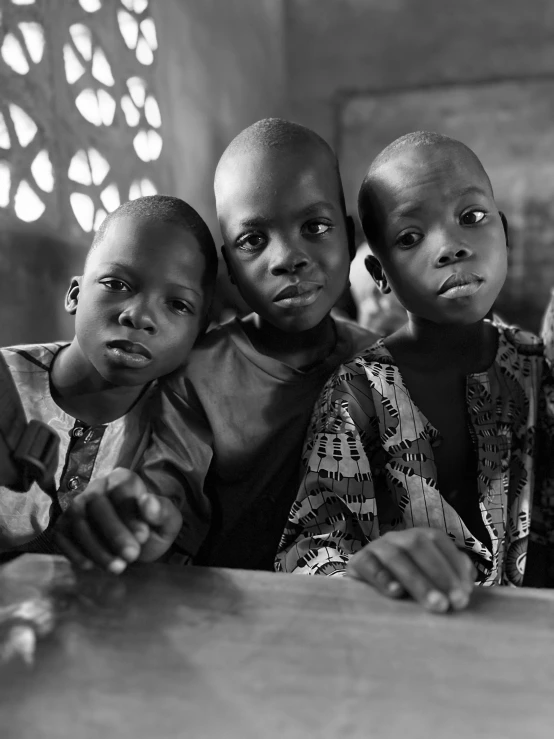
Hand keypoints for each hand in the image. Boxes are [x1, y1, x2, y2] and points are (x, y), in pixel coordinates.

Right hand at [53, 468, 181, 573]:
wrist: (135, 545)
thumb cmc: (151, 529)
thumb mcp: (167, 522)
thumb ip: (162, 511)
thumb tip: (148, 502)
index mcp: (123, 479)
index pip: (121, 490)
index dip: (130, 514)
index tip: (143, 537)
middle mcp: (96, 488)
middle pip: (96, 504)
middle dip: (113, 533)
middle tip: (131, 556)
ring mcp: (77, 506)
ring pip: (78, 520)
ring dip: (96, 547)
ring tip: (117, 567)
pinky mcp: (64, 526)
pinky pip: (61, 535)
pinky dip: (73, 551)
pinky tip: (90, 566)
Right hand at [347, 528, 475, 612]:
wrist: (366, 594)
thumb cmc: (408, 587)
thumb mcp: (431, 581)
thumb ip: (451, 575)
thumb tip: (468, 578)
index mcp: (418, 537)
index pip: (437, 540)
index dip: (453, 564)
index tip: (466, 593)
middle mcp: (397, 538)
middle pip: (418, 546)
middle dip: (440, 574)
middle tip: (454, 603)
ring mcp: (376, 547)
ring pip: (396, 557)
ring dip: (418, 581)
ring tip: (435, 605)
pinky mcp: (357, 562)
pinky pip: (369, 565)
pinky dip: (383, 578)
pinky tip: (396, 593)